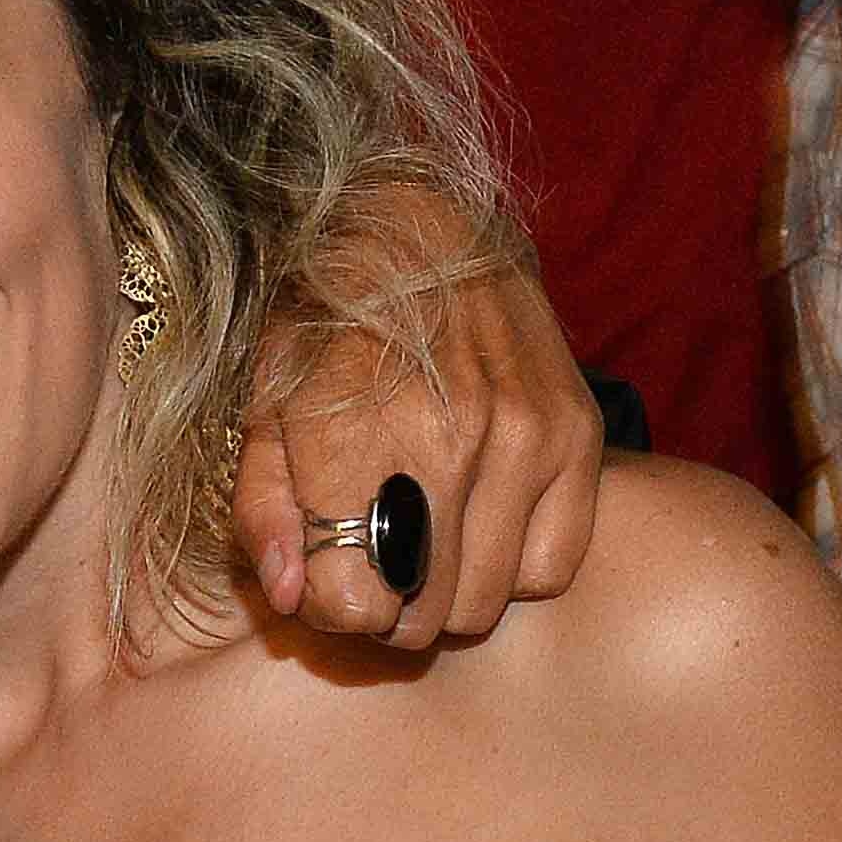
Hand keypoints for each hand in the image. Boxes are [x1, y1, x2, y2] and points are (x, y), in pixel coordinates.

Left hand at [234, 255, 599, 645]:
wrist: (414, 223)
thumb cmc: (324, 321)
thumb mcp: (264, 405)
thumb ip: (266, 510)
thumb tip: (295, 598)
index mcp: (357, 438)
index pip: (354, 600)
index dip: (333, 605)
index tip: (328, 573)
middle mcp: (449, 442)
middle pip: (423, 618)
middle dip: (387, 608)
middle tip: (374, 563)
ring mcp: (525, 438)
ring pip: (485, 603)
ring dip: (447, 593)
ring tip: (424, 540)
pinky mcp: (578, 433)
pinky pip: (550, 567)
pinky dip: (512, 566)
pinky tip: (481, 523)